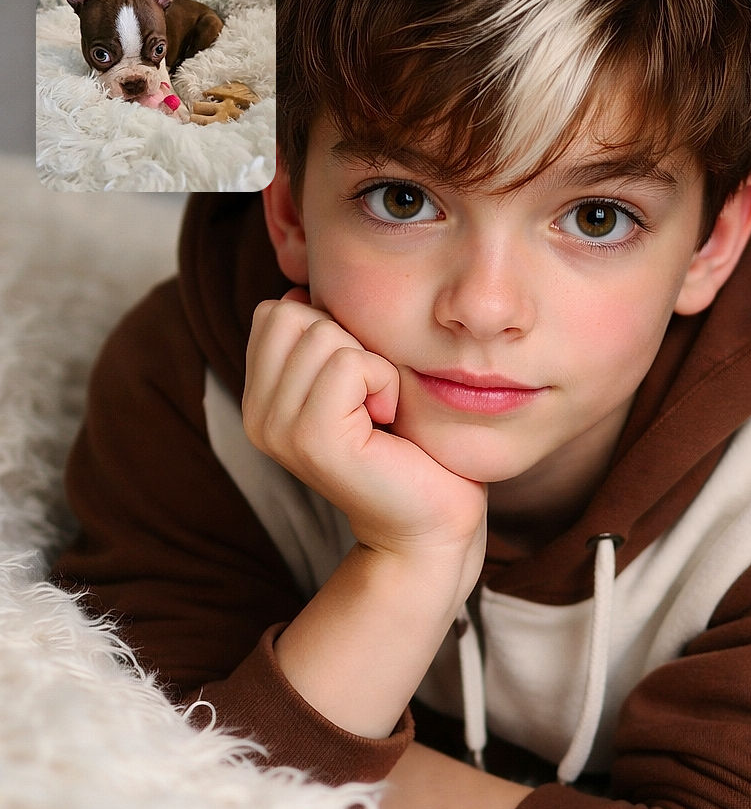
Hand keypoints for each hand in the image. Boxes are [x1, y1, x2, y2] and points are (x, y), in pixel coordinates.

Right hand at [243, 290, 486, 598]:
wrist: (433, 518)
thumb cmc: (410, 444)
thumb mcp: (360, 377)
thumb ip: (325, 337)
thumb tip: (297, 290)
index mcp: (262, 397)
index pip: (275, 311)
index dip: (331, 331)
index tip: (360, 384)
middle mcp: (258, 414)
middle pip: (292, 315)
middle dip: (348, 342)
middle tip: (372, 398)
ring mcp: (278, 429)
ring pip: (322, 335)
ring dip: (371, 364)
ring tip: (380, 411)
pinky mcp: (312, 440)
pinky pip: (348, 364)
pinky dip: (382, 381)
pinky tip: (387, 420)